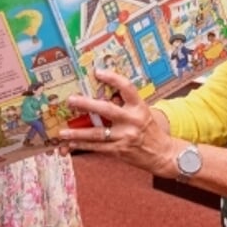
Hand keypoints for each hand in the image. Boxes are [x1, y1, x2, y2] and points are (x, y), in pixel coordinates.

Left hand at [60, 69, 174, 176]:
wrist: (163, 154)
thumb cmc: (150, 131)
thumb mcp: (142, 113)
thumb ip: (125, 104)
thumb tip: (105, 94)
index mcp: (139, 107)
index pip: (127, 88)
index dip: (112, 78)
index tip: (98, 72)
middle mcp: (132, 121)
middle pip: (107, 110)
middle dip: (87, 104)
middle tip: (71, 100)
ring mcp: (125, 137)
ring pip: (97, 134)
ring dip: (77, 133)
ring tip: (63, 132)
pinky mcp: (119, 151)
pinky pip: (97, 148)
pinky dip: (82, 146)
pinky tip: (70, 145)